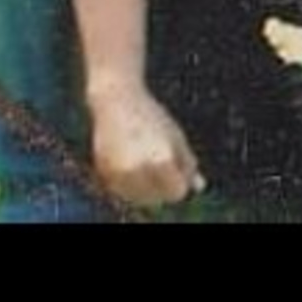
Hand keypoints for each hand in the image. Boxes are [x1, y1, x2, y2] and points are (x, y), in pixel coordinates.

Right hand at [88, 78, 203, 211]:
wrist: (115, 102)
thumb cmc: (152, 118)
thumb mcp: (176, 137)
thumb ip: (187, 163)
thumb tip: (199, 187)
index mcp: (161, 160)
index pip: (176, 192)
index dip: (180, 182)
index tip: (178, 167)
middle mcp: (137, 170)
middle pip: (157, 199)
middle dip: (163, 186)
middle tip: (161, 160)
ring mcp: (117, 174)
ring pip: (137, 199)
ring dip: (145, 189)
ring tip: (145, 161)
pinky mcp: (102, 174)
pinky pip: (121, 191)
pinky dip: (128, 185)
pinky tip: (131, 164)